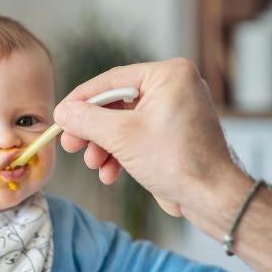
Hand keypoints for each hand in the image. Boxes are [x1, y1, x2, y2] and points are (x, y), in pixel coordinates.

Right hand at [54, 59, 247, 217]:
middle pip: (116, 103)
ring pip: (124, 123)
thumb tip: (62, 112)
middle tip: (72, 145)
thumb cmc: (177, 162)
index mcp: (169, 74)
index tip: (61, 116)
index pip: (112, 80)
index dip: (81, 99)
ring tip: (94, 164)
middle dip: (93, 129)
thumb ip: (87, 120)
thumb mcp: (121, 137)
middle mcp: (175, 86)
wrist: (210, 197)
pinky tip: (110, 173)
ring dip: (104, 145)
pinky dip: (121, 153)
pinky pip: (138, 136)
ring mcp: (175, 110)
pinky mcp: (173, 133)